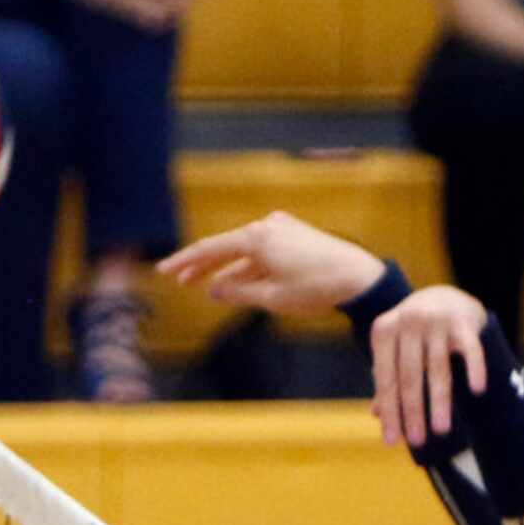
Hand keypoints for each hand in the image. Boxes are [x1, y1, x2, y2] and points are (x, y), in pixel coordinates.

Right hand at [160, 211, 385, 313]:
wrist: (359, 278)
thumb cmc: (316, 290)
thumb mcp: (272, 298)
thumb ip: (238, 292)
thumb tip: (214, 289)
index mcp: (256, 238)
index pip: (210, 249)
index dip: (185, 262)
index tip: (164, 271)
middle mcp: (266, 226)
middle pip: (225, 247)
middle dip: (201, 265)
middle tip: (178, 279)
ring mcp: (282, 228)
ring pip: (244, 251)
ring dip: (225, 268)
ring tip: (203, 284)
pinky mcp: (295, 235)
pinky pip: (263, 251)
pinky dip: (248, 266)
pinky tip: (236, 280)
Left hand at [369, 286, 489, 447]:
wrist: (445, 295)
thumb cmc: (415, 334)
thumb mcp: (395, 350)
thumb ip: (388, 378)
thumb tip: (378, 414)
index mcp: (384, 330)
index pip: (386, 378)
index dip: (390, 411)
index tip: (392, 441)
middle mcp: (408, 322)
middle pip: (409, 376)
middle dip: (412, 412)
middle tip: (417, 442)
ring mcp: (436, 320)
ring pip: (438, 369)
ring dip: (440, 402)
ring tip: (442, 430)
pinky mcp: (463, 321)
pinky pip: (471, 350)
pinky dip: (474, 369)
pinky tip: (476, 390)